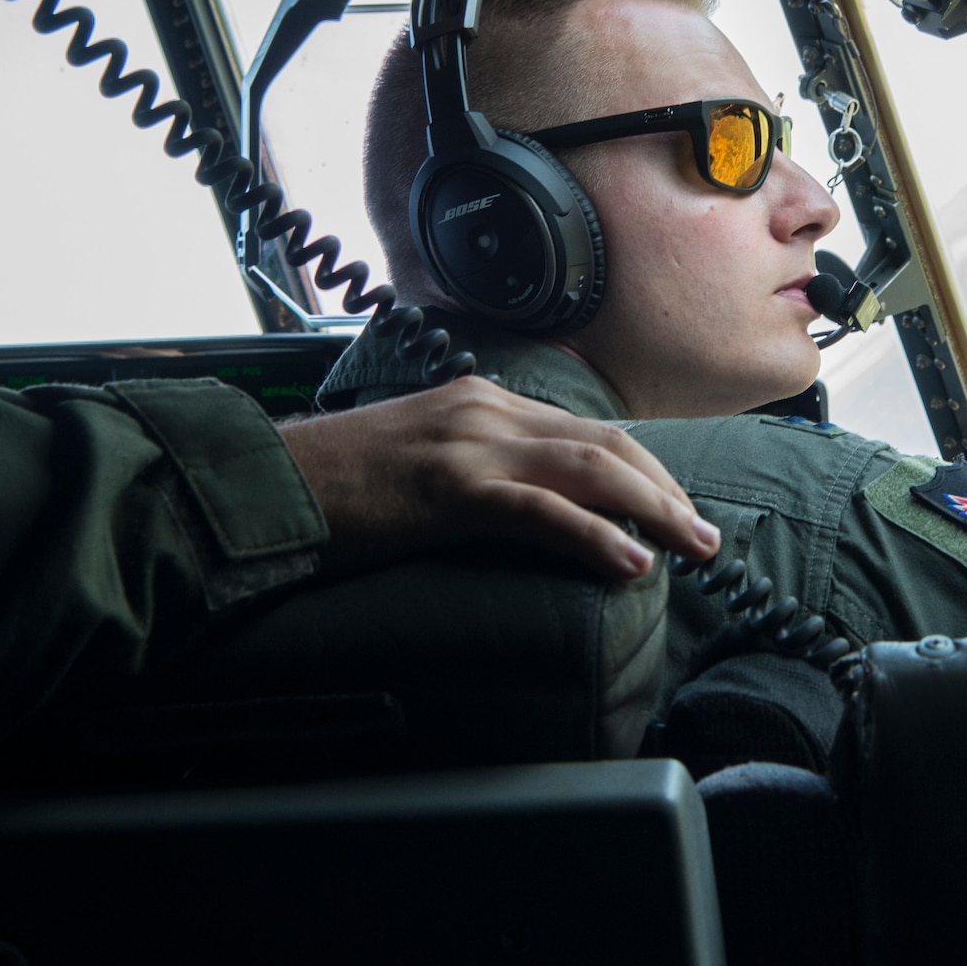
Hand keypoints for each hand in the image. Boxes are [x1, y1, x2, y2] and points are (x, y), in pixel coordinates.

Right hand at [278, 376, 719, 578]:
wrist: (259, 485)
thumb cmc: (334, 488)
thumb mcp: (420, 463)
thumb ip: (478, 471)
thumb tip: (531, 508)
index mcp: (482, 402)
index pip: (588, 431)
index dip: (645, 473)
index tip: (678, 511)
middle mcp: (485, 411)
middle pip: (606, 445)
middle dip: (666, 492)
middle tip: (707, 538)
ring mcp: (468, 445)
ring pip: (590, 469)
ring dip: (655, 512)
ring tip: (694, 549)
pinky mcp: (446, 488)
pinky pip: (538, 510)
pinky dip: (593, 535)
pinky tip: (629, 563)